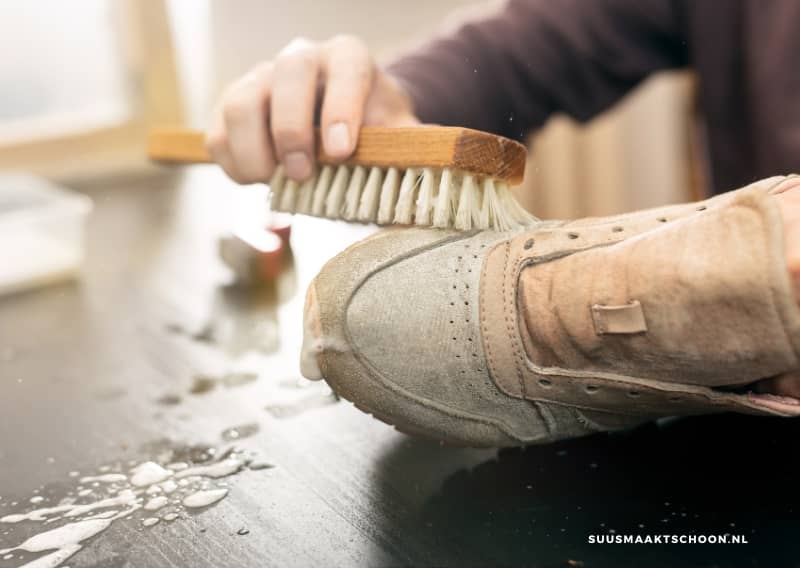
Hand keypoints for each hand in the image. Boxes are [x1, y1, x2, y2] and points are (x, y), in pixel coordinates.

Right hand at [206, 35, 419, 183]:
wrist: (340, 122)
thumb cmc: (373, 128)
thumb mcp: (400, 134)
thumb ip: (414, 147)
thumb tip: (438, 168)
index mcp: (349, 58)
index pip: (345, 68)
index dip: (341, 108)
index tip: (341, 152)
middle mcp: (301, 58)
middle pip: (285, 76)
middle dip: (291, 131)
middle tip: (304, 176)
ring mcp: (261, 78)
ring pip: (240, 102)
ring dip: (254, 150)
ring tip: (275, 183)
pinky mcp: (232, 105)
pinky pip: (217, 130)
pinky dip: (231, 162)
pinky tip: (255, 181)